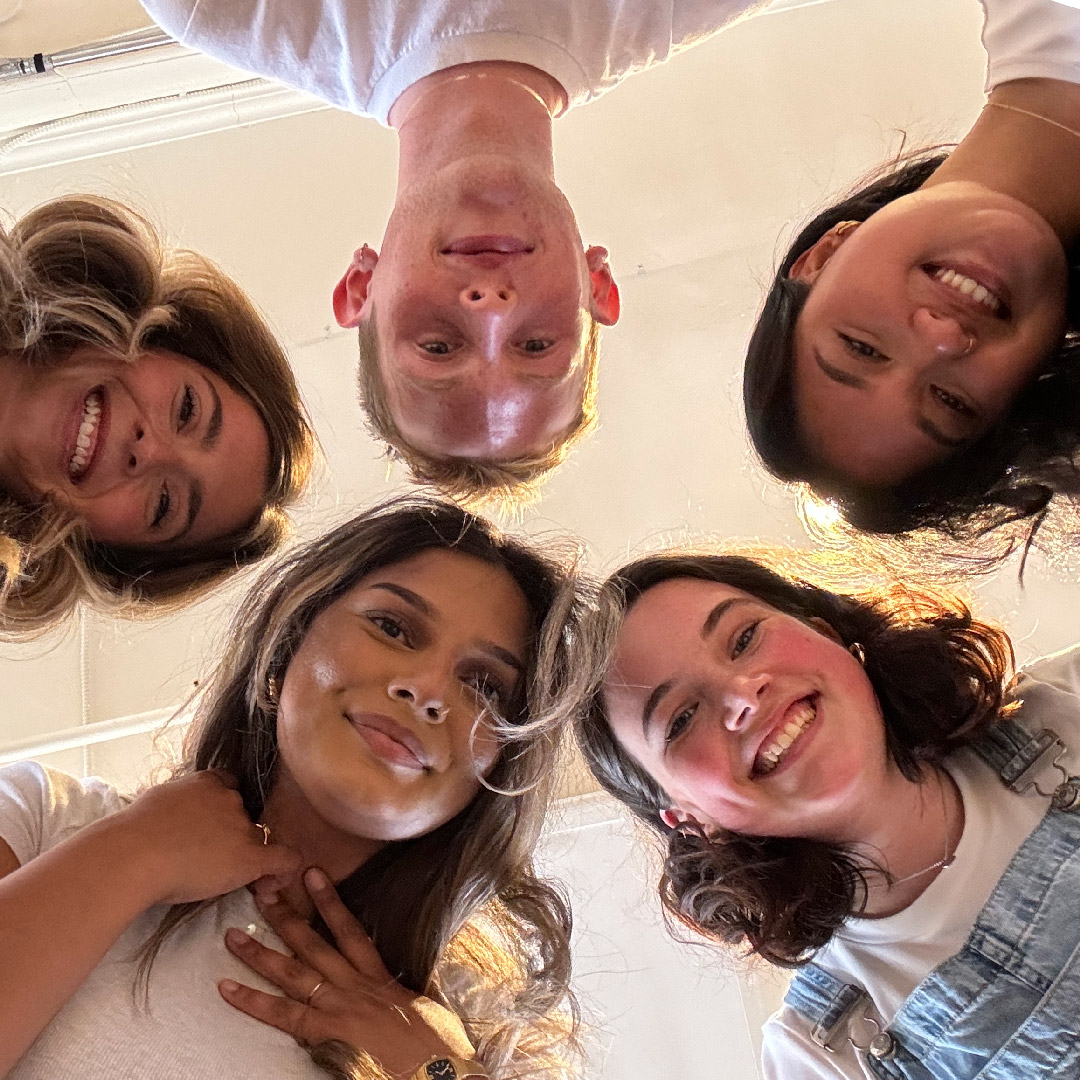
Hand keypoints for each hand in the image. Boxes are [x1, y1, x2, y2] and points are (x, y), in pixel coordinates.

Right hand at [115, 770, 299, 905]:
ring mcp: (243, 827)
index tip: (220, 830)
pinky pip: (284, 859)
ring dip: (254, 858)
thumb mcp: (156, 803)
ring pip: (260, 841)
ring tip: (245, 881)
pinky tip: (273, 883)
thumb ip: (176, 804)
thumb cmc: (131, 833)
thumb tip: (171, 817)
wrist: (134, 854)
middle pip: (244, 818)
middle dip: (238, 838)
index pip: (230, 789)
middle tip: (223, 863)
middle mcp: (231, 800)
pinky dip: (282, 871)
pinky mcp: (250, 856)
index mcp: (208, 783)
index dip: (228, 811)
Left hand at [219, 868, 476, 1076]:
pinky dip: (253, 1001)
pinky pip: (285, 1014)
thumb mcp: (420, 1010)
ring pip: (294, 972)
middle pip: (314, 943)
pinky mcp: (328, 1031)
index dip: (329, 901)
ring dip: (260, 952)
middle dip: (286, 916)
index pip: (350, 930)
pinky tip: (227, 988)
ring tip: (231, 935)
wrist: (438, 1065)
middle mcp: (355, 984)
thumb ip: (394, 994)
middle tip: (260, 890)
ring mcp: (339, 1006)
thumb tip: (385, 990)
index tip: (312, 873)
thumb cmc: (435, 1042)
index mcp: (378, 977)